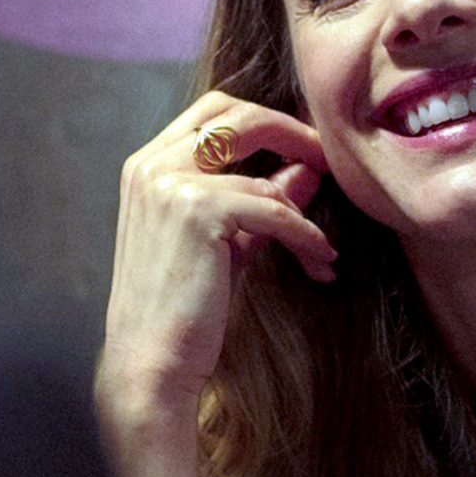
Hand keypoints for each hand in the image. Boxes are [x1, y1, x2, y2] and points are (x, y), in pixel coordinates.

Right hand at [98, 90, 334, 430]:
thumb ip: (259, 201)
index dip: (266, 121)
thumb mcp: (227, 244)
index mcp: (146, 167)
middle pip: (236, 115)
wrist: (151, 364)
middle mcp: (150, 165)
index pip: (212, 112)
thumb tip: (307, 169)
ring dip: (303, 215)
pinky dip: (305, 236)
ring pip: (263, 177)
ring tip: (321, 252)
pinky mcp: (197, 210)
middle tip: (329, 164)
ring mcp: (169, 184)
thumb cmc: (184, 311)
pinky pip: (273, 210)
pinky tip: (320, 260)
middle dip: (292, 134)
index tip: (306, 148)